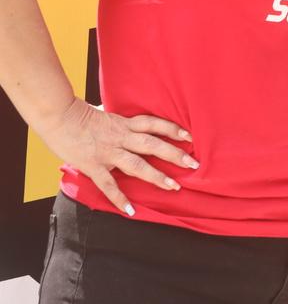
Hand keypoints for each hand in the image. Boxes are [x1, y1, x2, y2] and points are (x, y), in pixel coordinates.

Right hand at [38, 97, 196, 215]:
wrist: (56, 116)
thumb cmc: (78, 113)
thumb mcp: (105, 112)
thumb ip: (118, 118)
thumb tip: (125, 117)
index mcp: (124, 123)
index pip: (154, 124)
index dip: (173, 129)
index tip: (190, 137)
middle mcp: (121, 137)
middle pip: (153, 145)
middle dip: (174, 154)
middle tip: (194, 164)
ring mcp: (108, 152)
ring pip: (137, 165)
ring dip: (157, 176)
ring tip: (174, 187)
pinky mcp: (93, 165)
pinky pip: (109, 184)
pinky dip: (119, 198)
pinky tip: (130, 210)